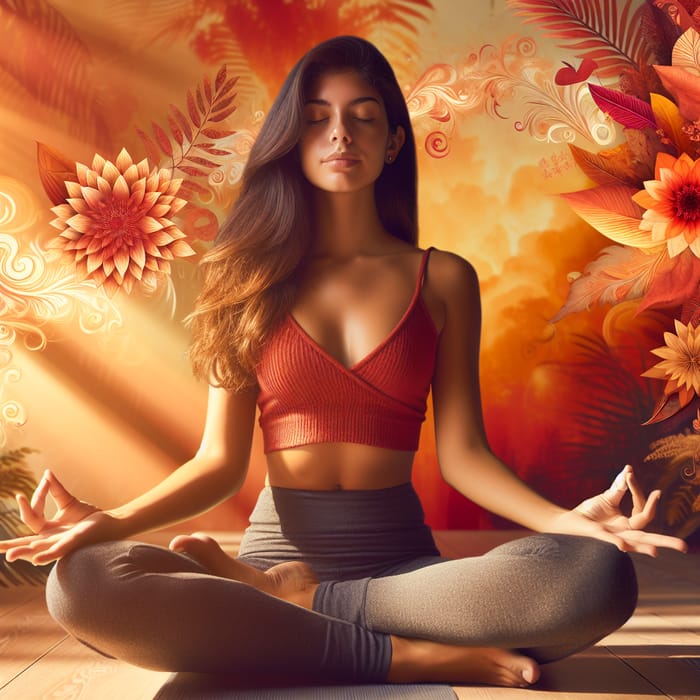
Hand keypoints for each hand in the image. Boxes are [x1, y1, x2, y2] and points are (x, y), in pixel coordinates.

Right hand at [0, 470, 119, 564]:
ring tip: (9, 556)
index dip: (28, 505)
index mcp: (48, 529)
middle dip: (11, 546)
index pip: (31, 518)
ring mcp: (60, 543)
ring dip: (23, 552)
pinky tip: (36, 560)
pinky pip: (57, 552)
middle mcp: (51, 539)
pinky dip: (46, 556)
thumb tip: (46, 473)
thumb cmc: (88, 516)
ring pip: (37, 550)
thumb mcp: (68, 501)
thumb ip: (56, 490)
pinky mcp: (72, 544)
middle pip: (26, 543)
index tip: (23, 493)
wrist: (109, 523)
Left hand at [548, 465, 687, 556]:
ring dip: (644, 547)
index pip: (643, 512)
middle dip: (665, 541)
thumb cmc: (590, 512)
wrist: (569, 520)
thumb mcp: (608, 498)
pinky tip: (622, 546)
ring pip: (632, 543)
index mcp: (628, 525)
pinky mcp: (597, 534)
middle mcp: (623, 533)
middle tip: (684, 546)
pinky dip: (615, 542)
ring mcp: (611, 536)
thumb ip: (620, 487)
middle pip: (648, 537)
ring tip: (657, 552)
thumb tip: (629, 469)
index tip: (631, 474)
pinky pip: (608, 540)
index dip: (641, 494)